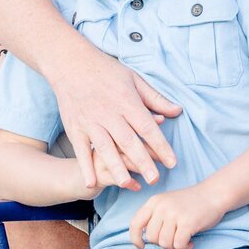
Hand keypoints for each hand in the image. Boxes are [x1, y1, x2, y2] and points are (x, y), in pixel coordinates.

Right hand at [53, 51, 181, 193]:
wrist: (71, 64)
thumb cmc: (106, 71)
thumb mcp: (135, 79)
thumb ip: (155, 99)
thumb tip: (177, 111)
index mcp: (127, 102)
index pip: (147, 127)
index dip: (161, 145)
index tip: (172, 162)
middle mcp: (109, 114)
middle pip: (129, 141)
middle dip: (143, 161)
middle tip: (155, 179)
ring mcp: (91, 122)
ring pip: (105, 148)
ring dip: (116, 167)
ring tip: (127, 183)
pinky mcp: (75, 128)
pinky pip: (81, 151)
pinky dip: (86, 167)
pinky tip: (92, 183)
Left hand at [128, 181, 228, 248]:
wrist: (214, 193)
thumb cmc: (191, 203)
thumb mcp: (168, 203)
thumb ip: (155, 217)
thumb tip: (145, 239)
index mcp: (154, 202)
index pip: (136, 224)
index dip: (135, 239)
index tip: (142, 246)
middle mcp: (162, 206)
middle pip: (152, 238)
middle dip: (162, 244)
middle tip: (175, 240)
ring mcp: (174, 214)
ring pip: (164, 243)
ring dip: (174, 248)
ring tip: (183, 242)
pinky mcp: (188, 222)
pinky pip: (178, 245)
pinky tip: (190, 243)